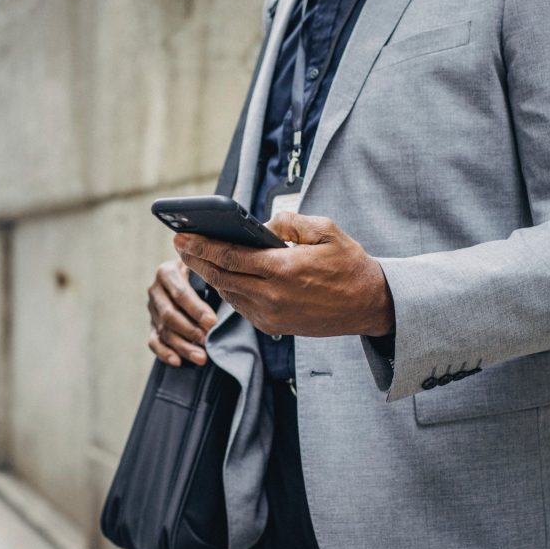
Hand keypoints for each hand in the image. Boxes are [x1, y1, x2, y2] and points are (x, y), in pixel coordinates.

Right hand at [147, 259, 217, 366]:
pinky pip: (154, 342)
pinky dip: (165, 353)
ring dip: (182, 347)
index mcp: (167, 272)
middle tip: (208, 342)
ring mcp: (152, 309)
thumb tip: (228, 296)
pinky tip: (178, 362)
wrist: (191, 275)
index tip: (212, 322)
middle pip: (169, 315)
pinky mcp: (152, 325)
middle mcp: (155, 290)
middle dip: (190, 331)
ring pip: (163, 331)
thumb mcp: (206, 268)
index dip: (196, 309)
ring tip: (202, 358)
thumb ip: (211, 278)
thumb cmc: (204, 272)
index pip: (180, 293)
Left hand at [173, 212, 394, 337]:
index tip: (182, 236)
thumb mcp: (326, 230)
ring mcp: (272, 315)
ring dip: (210, 275)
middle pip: (221, 277)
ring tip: (195, 257)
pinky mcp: (274, 326)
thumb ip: (289, 222)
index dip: (202, 246)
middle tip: (179, 244)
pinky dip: (228, 290)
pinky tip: (221, 276)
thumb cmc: (350, 265)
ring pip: (229, 293)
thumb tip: (261, 225)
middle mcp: (273, 296)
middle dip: (197, 259)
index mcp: (284, 269)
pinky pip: (242, 306)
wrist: (370, 305)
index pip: (231, 257)